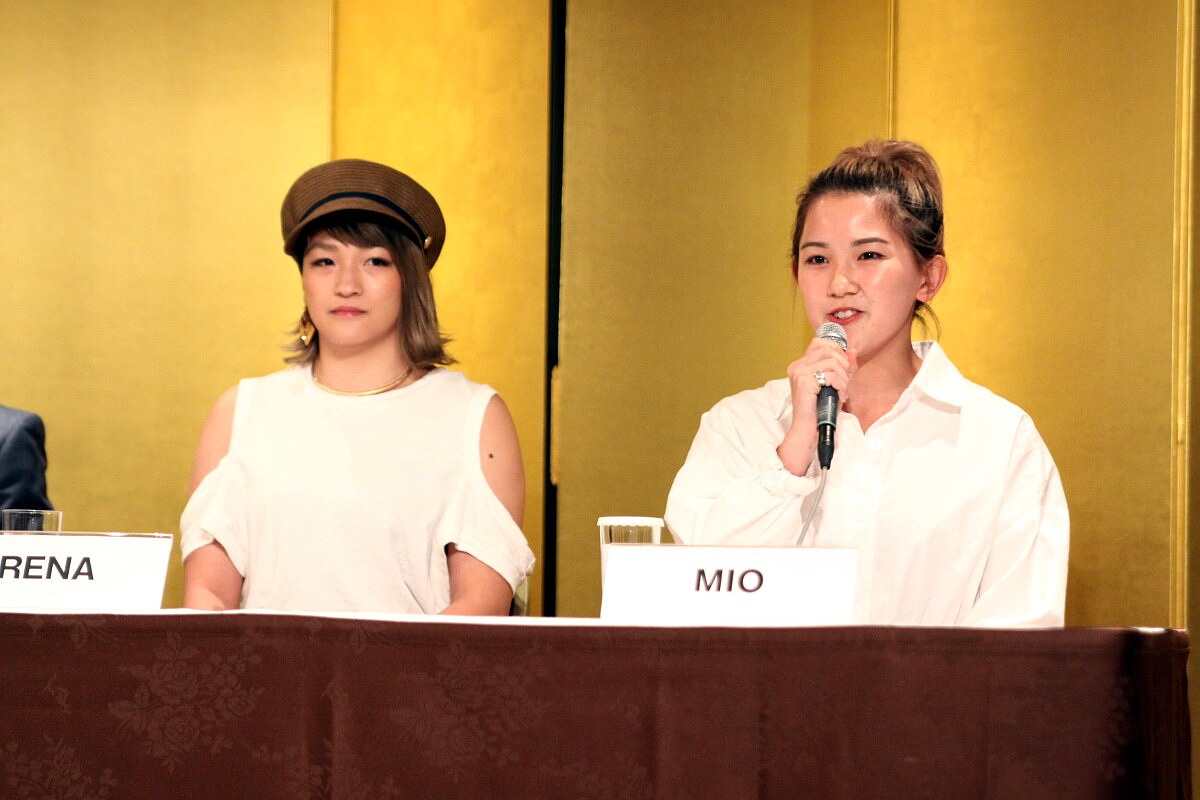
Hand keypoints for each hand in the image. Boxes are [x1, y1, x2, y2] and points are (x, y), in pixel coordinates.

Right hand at [777, 336, 856, 473]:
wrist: (809, 430)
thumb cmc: (821, 409)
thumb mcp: (835, 384)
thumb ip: (844, 367)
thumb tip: (853, 351)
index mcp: (800, 364)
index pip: (820, 342)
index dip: (837, 350)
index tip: (843, 367)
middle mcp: (797, 366)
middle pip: (828, 349)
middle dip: (843, 364)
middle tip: (844, 382)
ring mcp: (798, 373)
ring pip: (832, 361)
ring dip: (843, 377)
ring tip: (842, 391)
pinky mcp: (804, 382)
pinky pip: (831, 375)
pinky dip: (841, 386)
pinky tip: (839, 396)